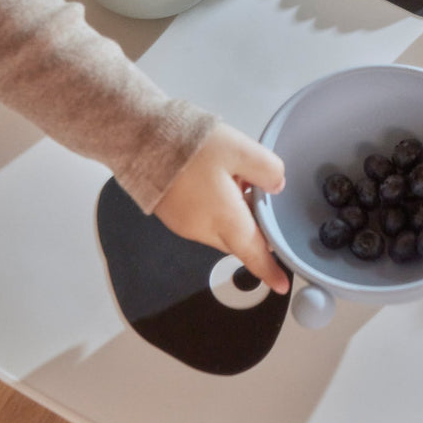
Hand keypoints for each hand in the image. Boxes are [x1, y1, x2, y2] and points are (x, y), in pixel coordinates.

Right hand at [153, 122, 289, 294]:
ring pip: (221, 230)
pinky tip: (215, 180)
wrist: (141, 139)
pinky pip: (203, 221)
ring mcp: (184, 225)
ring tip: (236, 178)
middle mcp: (203, 229)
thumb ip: (268, 170)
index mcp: (224, 219)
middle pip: (238, 240)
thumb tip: (276, 186)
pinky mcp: (172, 215)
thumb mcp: (240, 149)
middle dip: (253, 227)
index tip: (281, 284)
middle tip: (261, 197)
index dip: (269, 270)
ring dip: (234, 214)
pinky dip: (216, 209)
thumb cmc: (188, 145)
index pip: (254, 253)